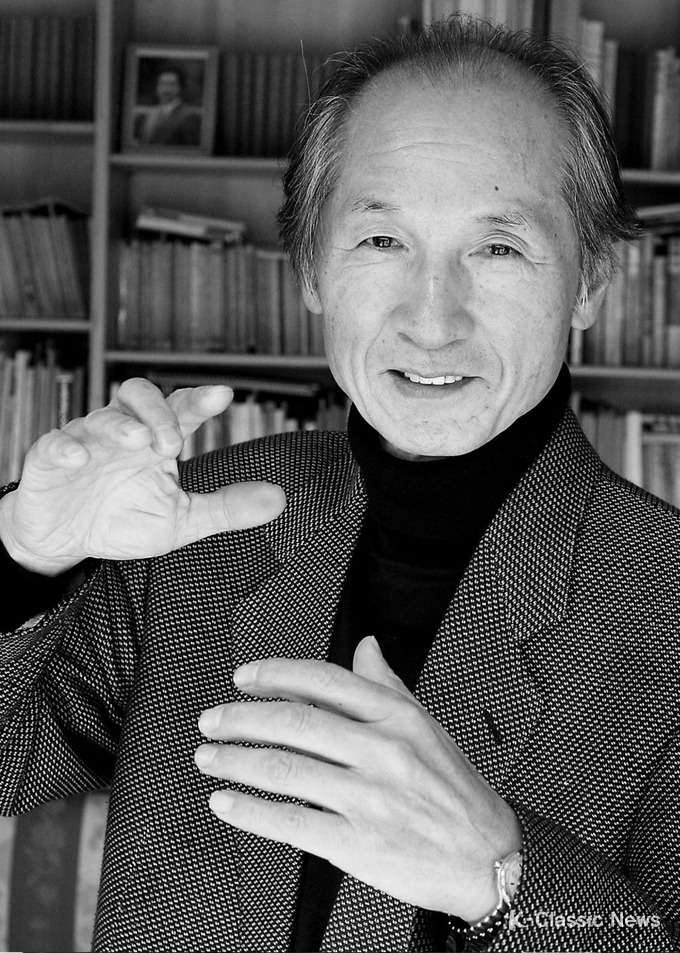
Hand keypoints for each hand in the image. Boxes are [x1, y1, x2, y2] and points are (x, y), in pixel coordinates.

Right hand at [0, 378, 285, 574]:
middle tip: (174, 440)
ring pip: (100, 417)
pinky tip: (77, 459)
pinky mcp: (49, 459)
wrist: (66, 542)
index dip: (199, 400)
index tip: (223, 394)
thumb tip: (279, 499)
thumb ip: (227, 508)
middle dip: (158, 410)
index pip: (180, 410)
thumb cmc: (123, 520)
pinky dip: (66, 448)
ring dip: (121, 425)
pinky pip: (55, 444)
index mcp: (155, 442)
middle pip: (139, 395)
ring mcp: (86, 442)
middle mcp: (123, 433)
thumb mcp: (182, 521)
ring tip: (137, 441)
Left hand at [195, 636, 522, 920]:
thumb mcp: (427, 726)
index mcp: (397, 717)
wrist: (488, 858)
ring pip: (283, 769)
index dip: (275, 674)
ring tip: (209, 757)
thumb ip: (388, 685)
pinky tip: (227, 802)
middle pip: (294, 722)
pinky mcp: (355, 843)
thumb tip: (364, 646)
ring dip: (234, 761)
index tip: (244, 678)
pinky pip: (289, 822)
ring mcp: (368, 798)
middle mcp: (381, 751)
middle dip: (241, 718)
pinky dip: (249, 810)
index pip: (324, 681)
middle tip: (212, 719)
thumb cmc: (456, 791)